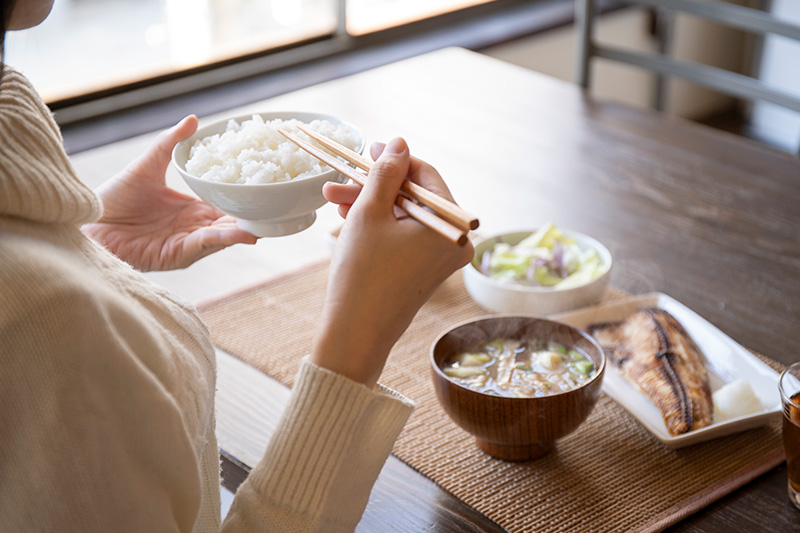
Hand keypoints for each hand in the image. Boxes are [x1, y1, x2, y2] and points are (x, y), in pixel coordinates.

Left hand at [83, 116, 256, 270]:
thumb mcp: (148, 164)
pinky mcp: (178, 255)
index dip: (245, 197)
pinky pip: (206, 245)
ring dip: (245, 229)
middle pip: (232, 222)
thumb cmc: (114, 198)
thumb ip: (170, 143)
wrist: (90, 222)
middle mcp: (194, 228)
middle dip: (253, 216)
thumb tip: (193, 119)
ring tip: (267, 220)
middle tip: (277, 204)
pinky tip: (243, 232)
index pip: (226, 204)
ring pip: (225, 235)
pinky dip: (225, 239)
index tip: (266, 185)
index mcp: (192, 209)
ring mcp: (188, 243)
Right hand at [312, 138, 473, 387]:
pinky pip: (405, 236)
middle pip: (413, 197)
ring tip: (333, 201)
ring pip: (404, 216)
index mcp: (452, 224)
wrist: (356, 333)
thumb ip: (386, 172)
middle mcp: (456, 241)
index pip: (426, 176)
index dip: (394, 160)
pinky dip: (380, 226)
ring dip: (370, 205)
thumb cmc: (363, 272)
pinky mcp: (426, 270)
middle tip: (340, 181)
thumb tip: (400, 143)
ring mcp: (442, 258)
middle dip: (373, 187)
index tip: (367, 151)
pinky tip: (348, 219)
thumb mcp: (370, 211)